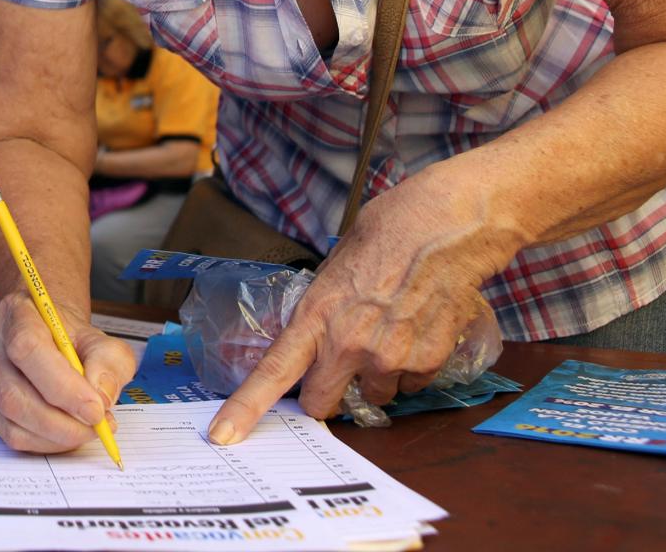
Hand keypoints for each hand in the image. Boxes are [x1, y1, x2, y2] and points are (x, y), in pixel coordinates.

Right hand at [0, 291, 135, 452]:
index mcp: (18, 313)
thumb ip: (108, 362)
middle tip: (96, 427)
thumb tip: (101, 398)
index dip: (62, 386)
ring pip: (10, 419)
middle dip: (61, 422)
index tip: (95, 410)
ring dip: (55, 436)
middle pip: (13, 394)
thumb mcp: (100, 339)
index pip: (28, 349)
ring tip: (85, 429)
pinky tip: (65, 432)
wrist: (46, 333)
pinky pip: (9, 433)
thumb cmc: (69, 336)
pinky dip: (43, 441)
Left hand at [208, 172, 508, 444]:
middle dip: (325, 395)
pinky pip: (410, 384)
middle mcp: (349, 345)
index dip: (245, 408)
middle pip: (322, 403)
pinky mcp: (426, 363)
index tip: (224, 434)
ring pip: (372, 396)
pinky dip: (410, 368)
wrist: (441, 231)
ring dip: (374, 377)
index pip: (272, 373)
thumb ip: (320, 314)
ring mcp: (389, 358)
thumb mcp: (332, 271)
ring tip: (388, 333)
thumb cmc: (383, 238)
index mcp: (315, 316)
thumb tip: (312, 343)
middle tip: (336, 371)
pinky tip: (414, 331)